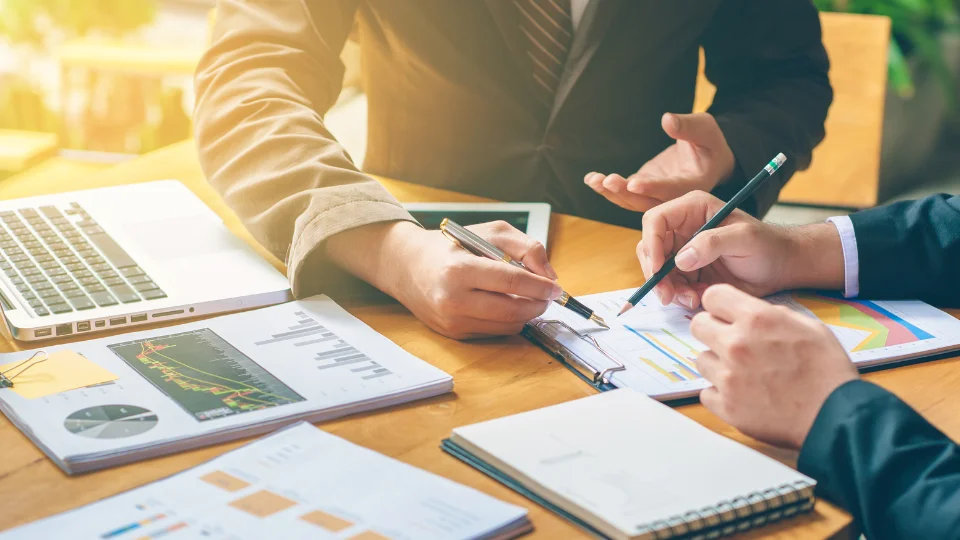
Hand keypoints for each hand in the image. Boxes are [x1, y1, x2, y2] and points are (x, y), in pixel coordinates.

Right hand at [327, 220, 560, 339]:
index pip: (511, 281)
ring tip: (528, 298)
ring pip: (507, 325)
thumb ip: (525, 247)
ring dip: (526, 314)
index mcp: (459, 269)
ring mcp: (452, 320)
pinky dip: (508, 320)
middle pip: (512, 310)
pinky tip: (506, 304)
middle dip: (538, 304)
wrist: (408, 266)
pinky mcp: (453, 333)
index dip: (540, 286)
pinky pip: (494, 332)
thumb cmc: (452, 246)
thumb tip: (549, 276)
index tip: (556, 288)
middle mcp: (452, 299)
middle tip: (547, 296)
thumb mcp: (489, 232)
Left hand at [584, 112, 735, 211]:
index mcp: (692, 184)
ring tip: (594, 180)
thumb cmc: (709, 141)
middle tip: (608, 180)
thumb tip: (667, 120)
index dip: (652, 187)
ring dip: (611, 193)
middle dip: (625, 193)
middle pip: (647, 202)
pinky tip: (592, 179)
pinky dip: (608, 188)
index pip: (671, 189)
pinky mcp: (644, 189)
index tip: (633, 182)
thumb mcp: (705, 128)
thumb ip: (688, 127)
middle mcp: (673, 196)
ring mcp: (656, 194)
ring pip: (632, 201)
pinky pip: (625, 193)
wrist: (706, 157)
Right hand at [636, 190, 844, 309]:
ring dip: (668, 288)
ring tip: (690, 299)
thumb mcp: (743, 239)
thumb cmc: (767, 245)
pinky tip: (696, 299)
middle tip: (666, 295)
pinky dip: (679, 296)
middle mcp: (682, 228)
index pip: (656, 221)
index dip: (652, 244)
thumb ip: (712, 243)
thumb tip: (681, 259)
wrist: (781, 267)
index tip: (659, 269)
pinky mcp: (688, 272)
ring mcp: (684, 250)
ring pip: (658, 270)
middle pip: (650, 248)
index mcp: (692, 209)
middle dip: (655, 273)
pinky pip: (671, 285)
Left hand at [691, 284, 858, 448]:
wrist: (835, 417)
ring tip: (744, 373)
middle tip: (731, 343)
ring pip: (701, 360)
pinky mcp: (726, 406)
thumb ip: (774, 314)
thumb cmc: (828, 372)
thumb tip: (752, 312)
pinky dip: (720, 394)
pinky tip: (743, 394)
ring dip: (717, 364)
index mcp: (757, 319)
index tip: (725, 314)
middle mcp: (736, 344)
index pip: (712, 296)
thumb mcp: (810, 326)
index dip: (719, 305)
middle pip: (698, 325)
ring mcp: (728, 377)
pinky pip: (706, 392)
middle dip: (713, 331)